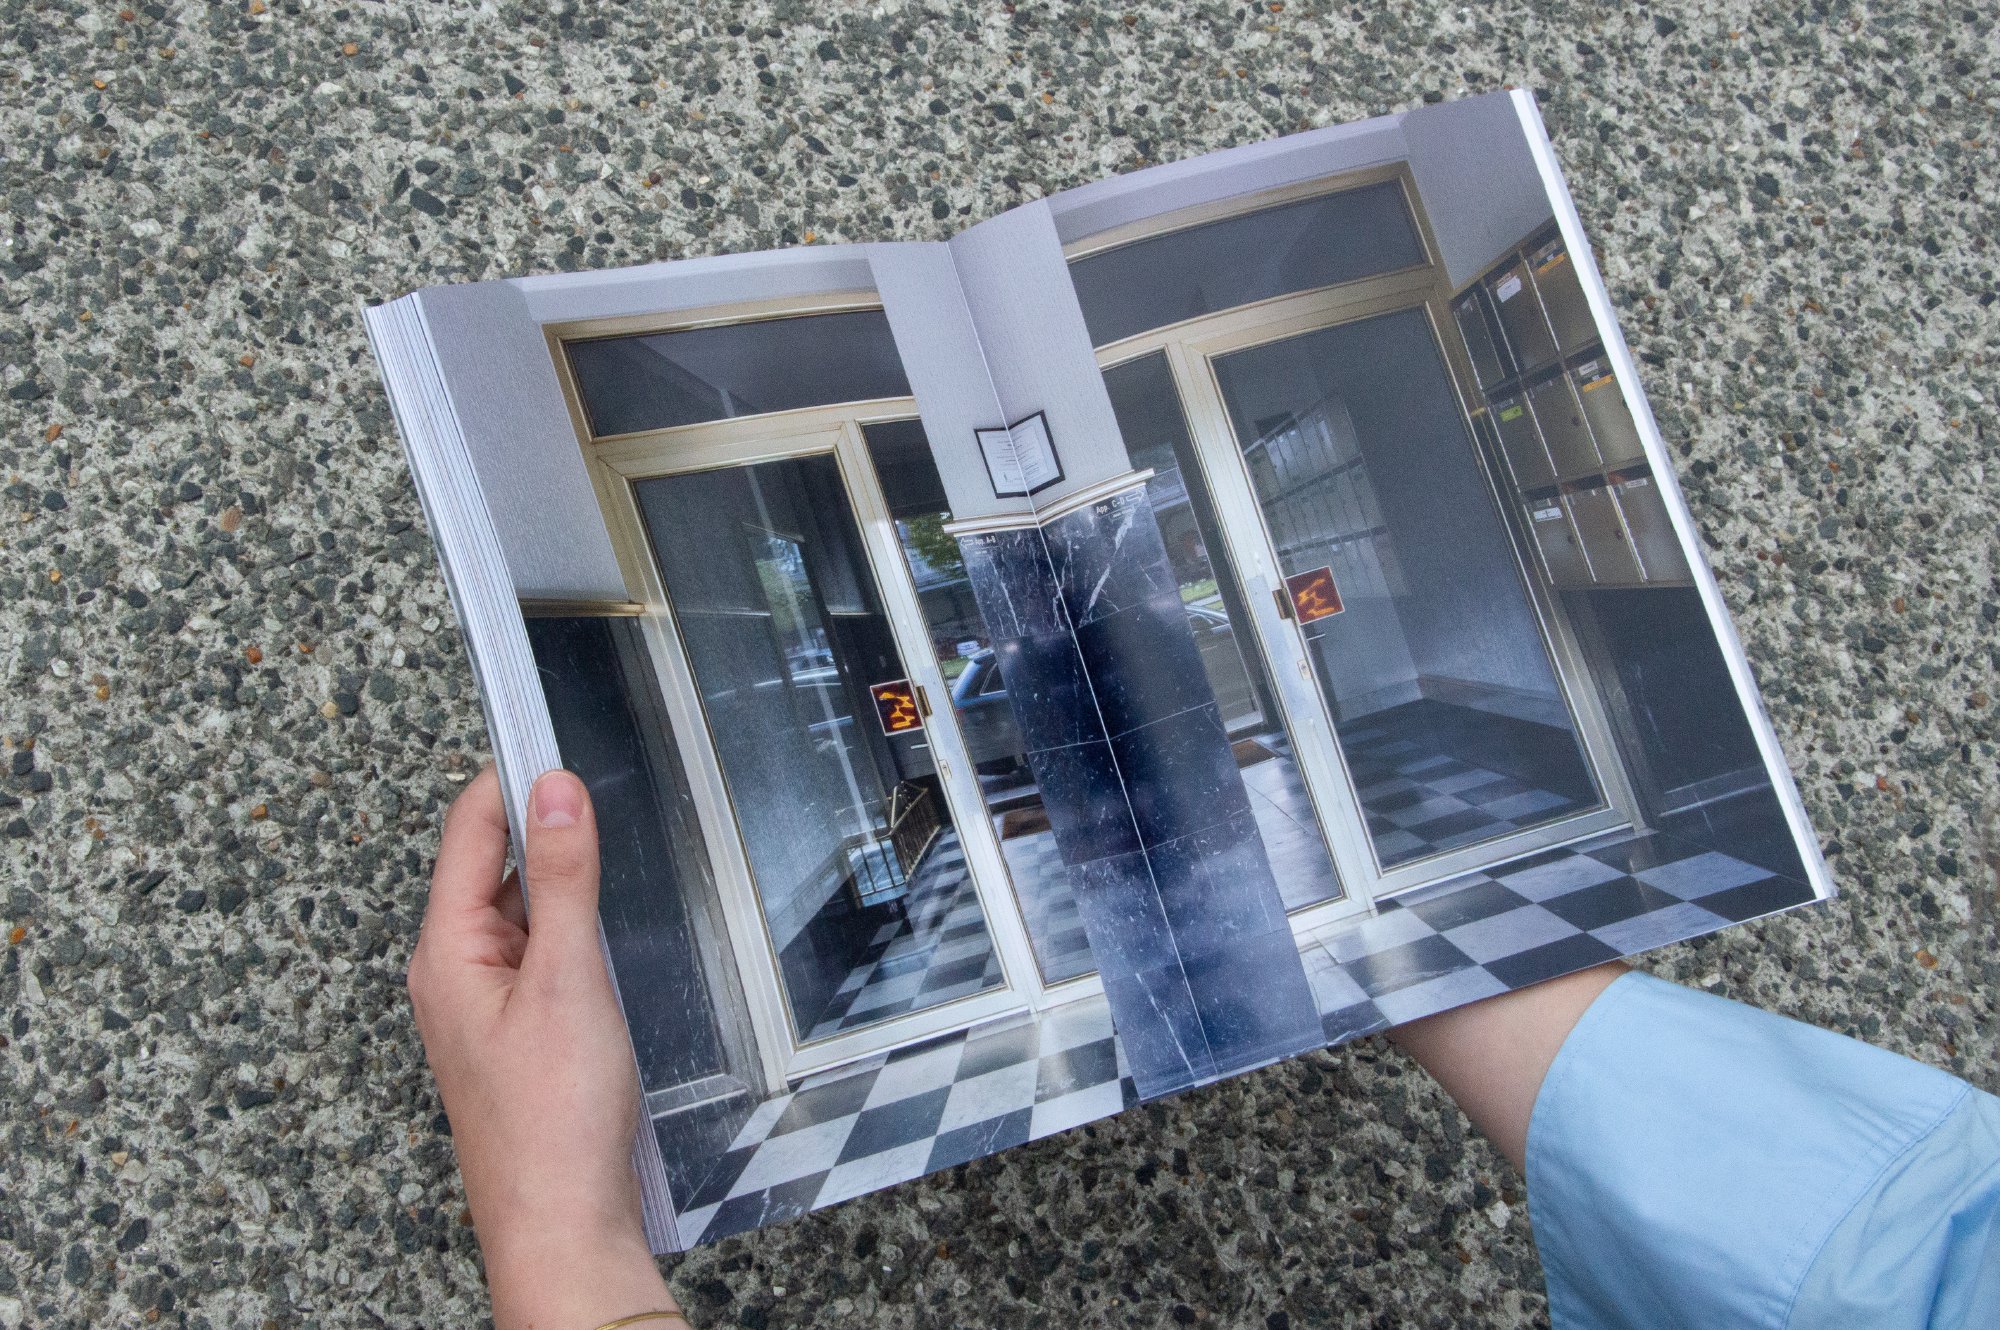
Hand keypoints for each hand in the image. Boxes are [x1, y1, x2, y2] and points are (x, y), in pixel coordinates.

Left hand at [408, 766, 679, 1329]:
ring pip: (519, 909)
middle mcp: (454, 972)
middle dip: (542, 821)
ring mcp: (484, 1005)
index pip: (468, 829)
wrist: (563, 1224)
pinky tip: (609, 931)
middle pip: (491, 863)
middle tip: (598, 781)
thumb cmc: (553, 1122)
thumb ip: (563, 880)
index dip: (512, 776)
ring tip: (610, 846)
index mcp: (447, 951)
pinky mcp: (518, 1033)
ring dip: (559, 878)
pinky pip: (538, 951)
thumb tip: (554, 790)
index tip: (554, 730)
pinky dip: (571, 926)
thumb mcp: (567, 979)